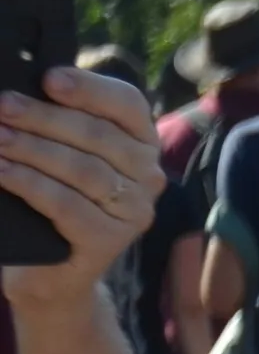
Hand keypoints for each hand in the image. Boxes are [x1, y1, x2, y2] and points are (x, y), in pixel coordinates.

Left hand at [0, 67, 166, 303]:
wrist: (51, 276)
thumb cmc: (52, 205)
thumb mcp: (63, 158)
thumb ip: (63, 127)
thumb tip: (30, 89)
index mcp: (143, 144)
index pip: (128, 104)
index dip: (89, 88)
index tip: (48, 78)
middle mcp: (148, 176)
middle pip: (99, 136)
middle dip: (45, 118)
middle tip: (4, 106)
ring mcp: (134, 211)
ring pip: (83, 170)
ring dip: (33, 150)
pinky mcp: (109, 242)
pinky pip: (67, 205)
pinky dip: (30, 185)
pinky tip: (3, 171)